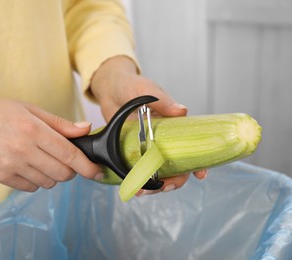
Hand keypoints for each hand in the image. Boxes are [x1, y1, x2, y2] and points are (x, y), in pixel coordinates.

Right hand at [0, 88, 100, 191]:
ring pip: (48, 183)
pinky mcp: (1, 177)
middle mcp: (23, 151)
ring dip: (52, 175)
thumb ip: (59, 124)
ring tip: (41, 159)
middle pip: (62, 173)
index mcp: (33, 130)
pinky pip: (30, 187)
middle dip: (70, 170)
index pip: (69, 155)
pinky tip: (27, 166)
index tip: (97, 173)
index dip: (88, 167)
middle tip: (64, 159)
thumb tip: (86, 129)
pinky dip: (36, 180)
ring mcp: (11, 167)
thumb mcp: (29, 109)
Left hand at [90, 56, 207, 194]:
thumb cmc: (133, 86)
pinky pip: (138, 170)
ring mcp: (148, 148)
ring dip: (155, 185)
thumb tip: (182, 111)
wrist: (110, 89)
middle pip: (177, 167)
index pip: (193, 147)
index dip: (199, 162)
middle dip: (174, 181)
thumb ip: (163, 102)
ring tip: (144, 191)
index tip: (200, 174)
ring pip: (159, 173)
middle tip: (164, 187)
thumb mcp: (148, 91)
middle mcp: (164, 140)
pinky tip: (133, 186)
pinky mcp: (132, 152)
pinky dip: (138, 180)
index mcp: (175, 126)